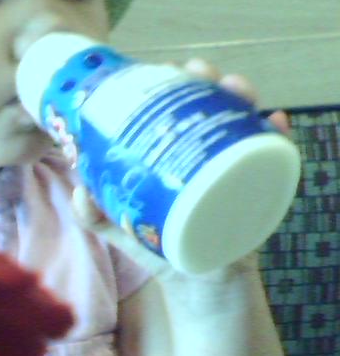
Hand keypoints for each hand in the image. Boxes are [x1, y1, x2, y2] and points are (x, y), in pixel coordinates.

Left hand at [71, 58, 286, 279]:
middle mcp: (205, 153)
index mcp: (173, 152)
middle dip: (207, 81)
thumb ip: (94, 213)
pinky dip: (277, 137)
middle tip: (198, 73)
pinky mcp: (257, 189)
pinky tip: (274, 122)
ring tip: (234, 89)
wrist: (197, 286)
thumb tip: (79, 190)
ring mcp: (232, 167)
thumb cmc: (160, 247)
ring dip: (242, 98)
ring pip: (243, 122)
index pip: (175, 107)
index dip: (172, 84)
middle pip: (211, 105)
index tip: (165, 70)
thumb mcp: (120, 228)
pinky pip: (274, 158)